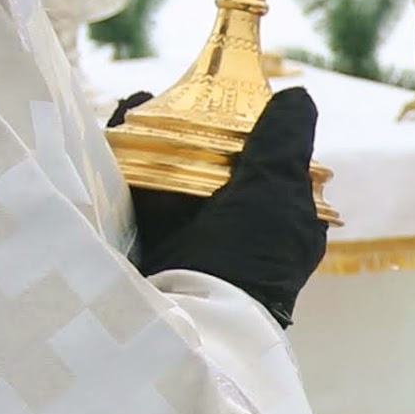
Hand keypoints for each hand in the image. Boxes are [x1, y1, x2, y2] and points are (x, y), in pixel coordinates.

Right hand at [124, 85, 326, 329]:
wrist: (193, 319)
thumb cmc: (248, 254)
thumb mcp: (277, 191)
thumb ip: (285, 144)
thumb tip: (298, 97)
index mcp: (284, 223)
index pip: (275, 169)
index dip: (253, 132)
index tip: (230, 96)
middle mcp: (243, 233)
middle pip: (219, 170)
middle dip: (195, 133)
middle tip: (174, 94)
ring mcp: (197, 242)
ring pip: (178, 180)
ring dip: (159, 142)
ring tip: (140, 102)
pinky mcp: (155, 249)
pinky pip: (143, 197)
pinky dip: (129, 163)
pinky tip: (116, 127)